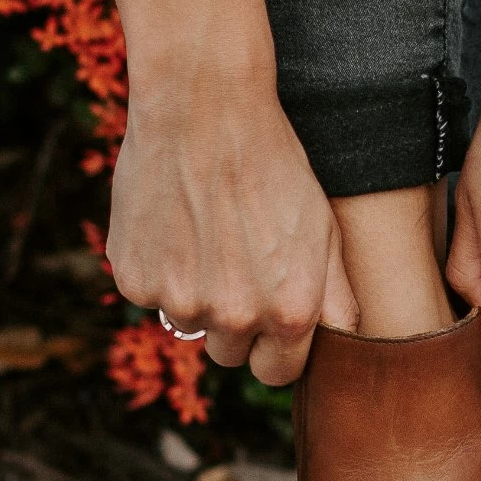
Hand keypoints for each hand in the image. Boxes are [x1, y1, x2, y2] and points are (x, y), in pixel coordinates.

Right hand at [107, 78, 357, 384]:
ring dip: (197, 295)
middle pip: (230, 354)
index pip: (277, 372)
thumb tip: (344, 342)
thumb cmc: (275, 168)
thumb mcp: (323, 231)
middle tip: (237, 266)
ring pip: (190, 324)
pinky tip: (175, 225)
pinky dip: (160, 270)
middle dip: (236, 324)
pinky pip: (151, 296)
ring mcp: (180, 301)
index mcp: (288, 314)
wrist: (205, 108)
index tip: (269, 322)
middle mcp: (234, 318)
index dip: (274, 349)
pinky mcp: (136, 280)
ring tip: (207, 236)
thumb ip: (335, 297)